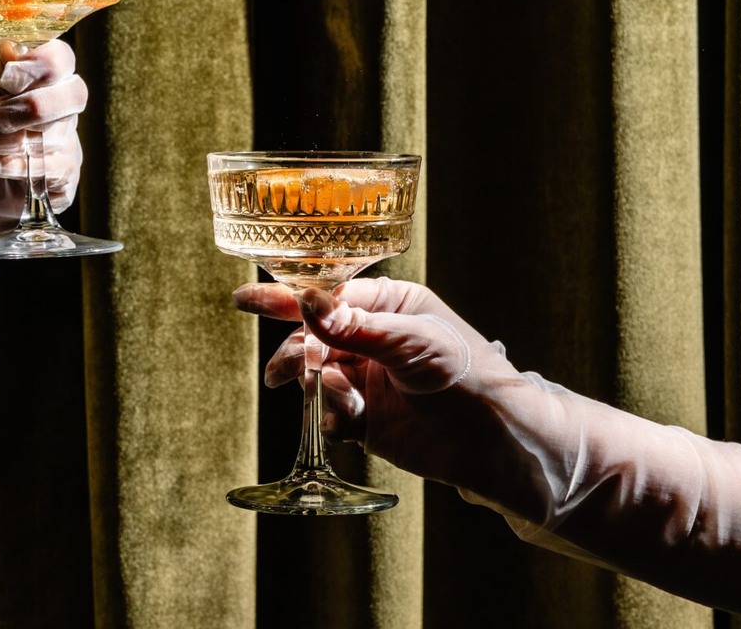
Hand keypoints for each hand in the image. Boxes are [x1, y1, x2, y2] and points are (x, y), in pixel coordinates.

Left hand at [0, 39, 87, 249]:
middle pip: (74, 95)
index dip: (42, 64)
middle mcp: (60, 111)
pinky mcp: (62, 182)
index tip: (9, 76)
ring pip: (51, 137)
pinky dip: (5, 165)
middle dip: (30, 105)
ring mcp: (66, 147)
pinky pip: (46, 170)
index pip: (61, 60)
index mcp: (41, 81)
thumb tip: (12, 48)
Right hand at [232, 277, 525, 488]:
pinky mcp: (364, 418)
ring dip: (315, 385)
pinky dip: (329, 416)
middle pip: (312, 336)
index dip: (287, 299)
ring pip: (315, 375)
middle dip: (299, 351)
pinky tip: (348, 421)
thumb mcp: (413, 341)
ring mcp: (366, 378)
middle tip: (291, 369)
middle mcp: (372, 339)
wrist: (495, 444)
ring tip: (331, 395)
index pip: (328, 296)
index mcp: (388, 305)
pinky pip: (327, 412)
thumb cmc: (468, 377)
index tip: (245, 300)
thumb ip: (356, 327)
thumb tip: (307, 303)